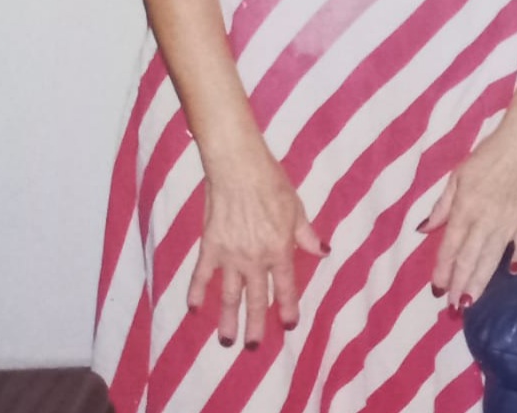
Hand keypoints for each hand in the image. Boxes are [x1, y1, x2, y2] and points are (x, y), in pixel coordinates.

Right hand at [190, 146, 325, 346]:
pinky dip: (196, 293)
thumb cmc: (272, 185)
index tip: (289, 325)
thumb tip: (323, 252)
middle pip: (255, 299)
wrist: (238, 170)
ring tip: (226, 340)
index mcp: (279, 249)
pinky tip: (193, 309)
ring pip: (229, 295)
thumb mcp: (297, 210)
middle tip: (253, 347)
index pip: (285, 287)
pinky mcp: (210, 247)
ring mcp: (230, 255)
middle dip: (255, 325)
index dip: (287, 307)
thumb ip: (306, 235)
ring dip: (227, 319)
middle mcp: (255, 258)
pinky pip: (201, 276)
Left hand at [422, 120, 516, 310]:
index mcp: (465, 206)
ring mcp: (511, 219)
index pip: (450, 246)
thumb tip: (423, 230)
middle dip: (459, 284)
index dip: (442, 270)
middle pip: (470, 258)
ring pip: (493, 257)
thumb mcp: (458, 175)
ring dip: (481, 280)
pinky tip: (513, 273)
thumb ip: (442, 205)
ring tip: (471, 301)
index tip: (436, 290)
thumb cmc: (489, 154)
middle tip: (453, 307)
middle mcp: (485, 217)